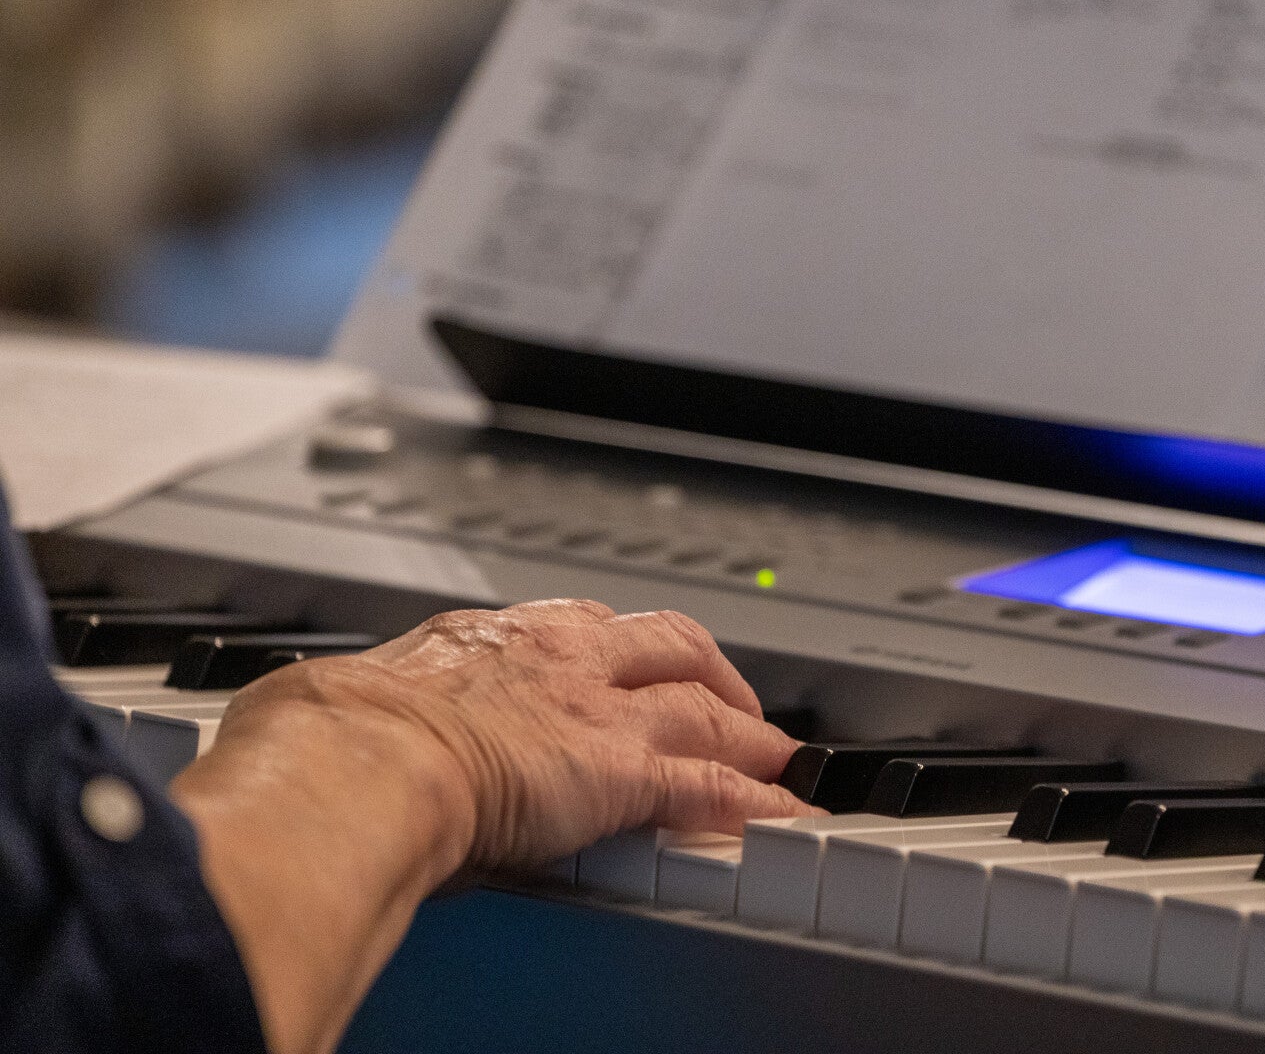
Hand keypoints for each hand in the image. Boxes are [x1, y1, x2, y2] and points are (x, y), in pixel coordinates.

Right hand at [240, 598, 813, 871]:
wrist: (354, 761)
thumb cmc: (327, 738)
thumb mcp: (344, 698)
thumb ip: (361, 706)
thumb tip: (311, 719)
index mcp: (489, 637)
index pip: (580, 627)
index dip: (620, 648)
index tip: (633, 663)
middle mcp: (558, 658)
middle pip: (667, 642)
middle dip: (709, 669)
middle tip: (733, 700)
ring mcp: (598, 710)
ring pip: (704, 705)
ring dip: (748, 733)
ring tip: (778, 758)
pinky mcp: (623, 771)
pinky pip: (711, 783)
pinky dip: (751, 799)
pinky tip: (778, 813)